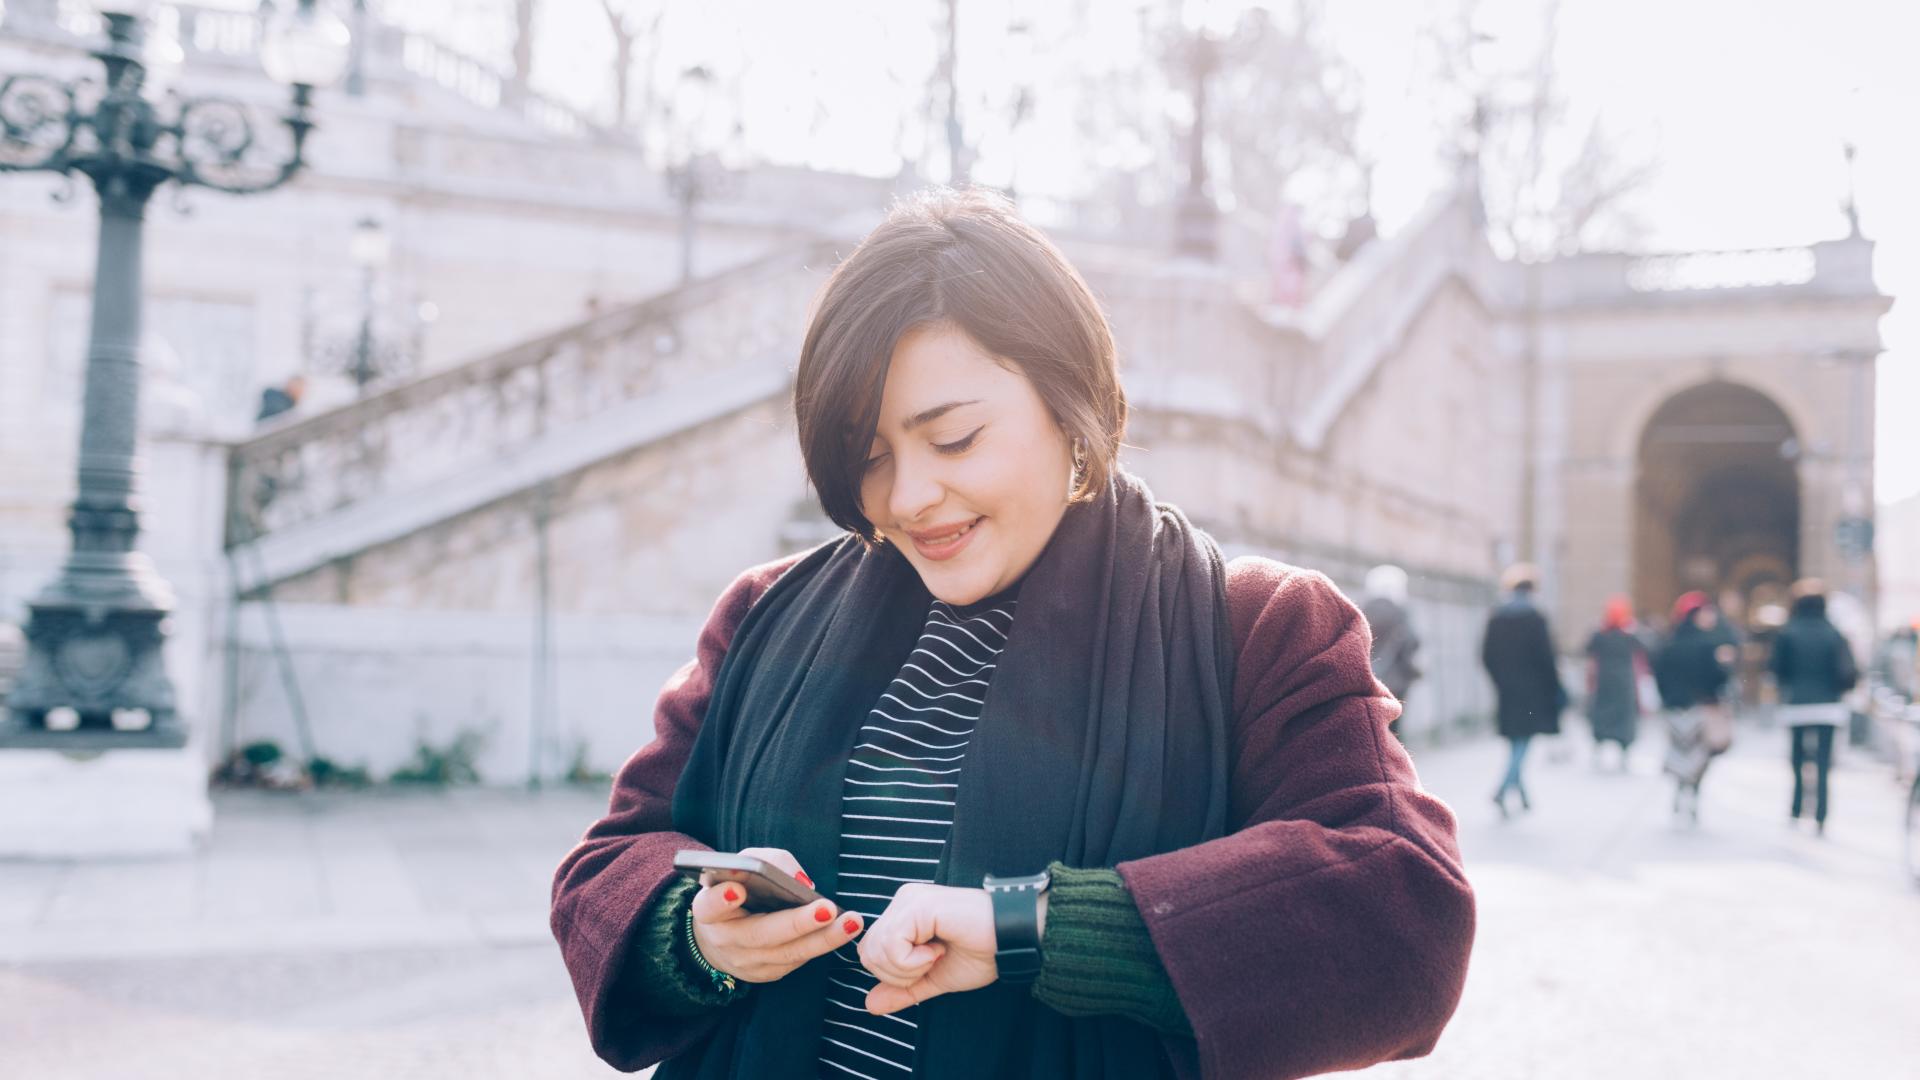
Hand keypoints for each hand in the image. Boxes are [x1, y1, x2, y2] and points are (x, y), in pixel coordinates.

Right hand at [690, 847, 863, 983]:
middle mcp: (725, 940)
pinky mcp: (767, 973)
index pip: (710, 906)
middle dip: (797, 922)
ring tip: (852, 922)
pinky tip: (845, 930)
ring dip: (824, 939)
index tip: (737, 889)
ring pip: (788, 953)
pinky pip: (798, 959)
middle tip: (827, 909)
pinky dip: (822, 944)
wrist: (721, 937)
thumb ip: (766, 863)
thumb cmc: (737, 890)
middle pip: (761, 934)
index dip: (721, 900)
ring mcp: (746, 962)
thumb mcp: (742, 868)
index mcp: (709, 911)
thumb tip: (800, 881)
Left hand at [857, 883, 1001, 1014]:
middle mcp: (902, 902)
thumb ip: (902, 990)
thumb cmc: (981, 953)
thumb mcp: (934, 978)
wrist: (1013, 939)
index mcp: (904, 915)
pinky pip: (892, 946)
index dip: (893, 973)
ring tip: (937, 954)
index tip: (929, 963)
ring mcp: (909, 901)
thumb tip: (869, 1005)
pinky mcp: (917, 906)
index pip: (870, 952)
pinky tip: (938, 950)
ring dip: (908, 968)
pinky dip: (913, 961)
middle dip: (898, 974)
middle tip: (933, 961)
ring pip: (876, 951)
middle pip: (868, 953)